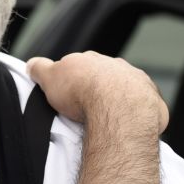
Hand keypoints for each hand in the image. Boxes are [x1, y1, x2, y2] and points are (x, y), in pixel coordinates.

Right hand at [27, 51, 168, 133]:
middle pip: (102, 76)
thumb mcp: (49, 78)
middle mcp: (114, 65)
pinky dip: (133, 113)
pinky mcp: (151, 98)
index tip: (67, 93)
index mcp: (89, 59)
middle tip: (84, 108)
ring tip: (104, 118)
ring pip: (124, 88)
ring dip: (116, 100)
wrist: (117, 108)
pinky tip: (123, 123)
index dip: (71, 79)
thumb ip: (39, 68)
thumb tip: (32, 64)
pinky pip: (142, 105)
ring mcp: (135, 80)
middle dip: (95, 88)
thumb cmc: (83, 93)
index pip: (78, 65)